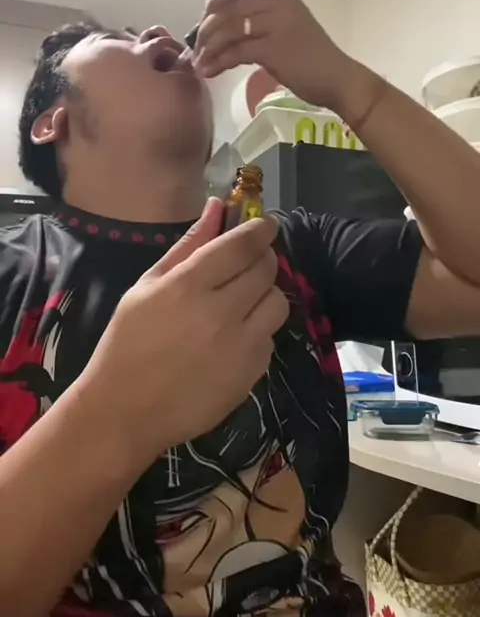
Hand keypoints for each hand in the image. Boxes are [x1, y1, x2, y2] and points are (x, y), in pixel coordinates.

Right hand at [81, 199, 287, 467]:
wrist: (126, 410)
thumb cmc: (128, 342)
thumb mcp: (147, 286)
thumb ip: (187, 245)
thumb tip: (216, 206)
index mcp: (188, 286)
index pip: (241, 245)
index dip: (260, 229)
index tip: (266, 224)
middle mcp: (220, 313)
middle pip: (265, 270)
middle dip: (263, 257)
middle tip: (249, 261)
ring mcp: (240, 346)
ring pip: (278, 302)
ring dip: (265, 294)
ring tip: (243, 300)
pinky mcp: (252, 374)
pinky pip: (270, 337)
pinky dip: (259, 329)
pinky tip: (233, 336)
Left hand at [193, 0, 352, 108]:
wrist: (339, 79)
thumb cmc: (313, 60)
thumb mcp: (286, 31)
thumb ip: (260, 25)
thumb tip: (223, 35)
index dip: (215, 0)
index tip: (204, 20)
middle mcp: (279, 4)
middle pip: (227, 8)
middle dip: (205, 29)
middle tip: (197, 48)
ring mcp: (277, 24)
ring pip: (228, 28)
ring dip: (209, 47)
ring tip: (200, 64)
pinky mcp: (275, 48)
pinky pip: (236, 51)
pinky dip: (219, 61)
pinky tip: (211, 72)